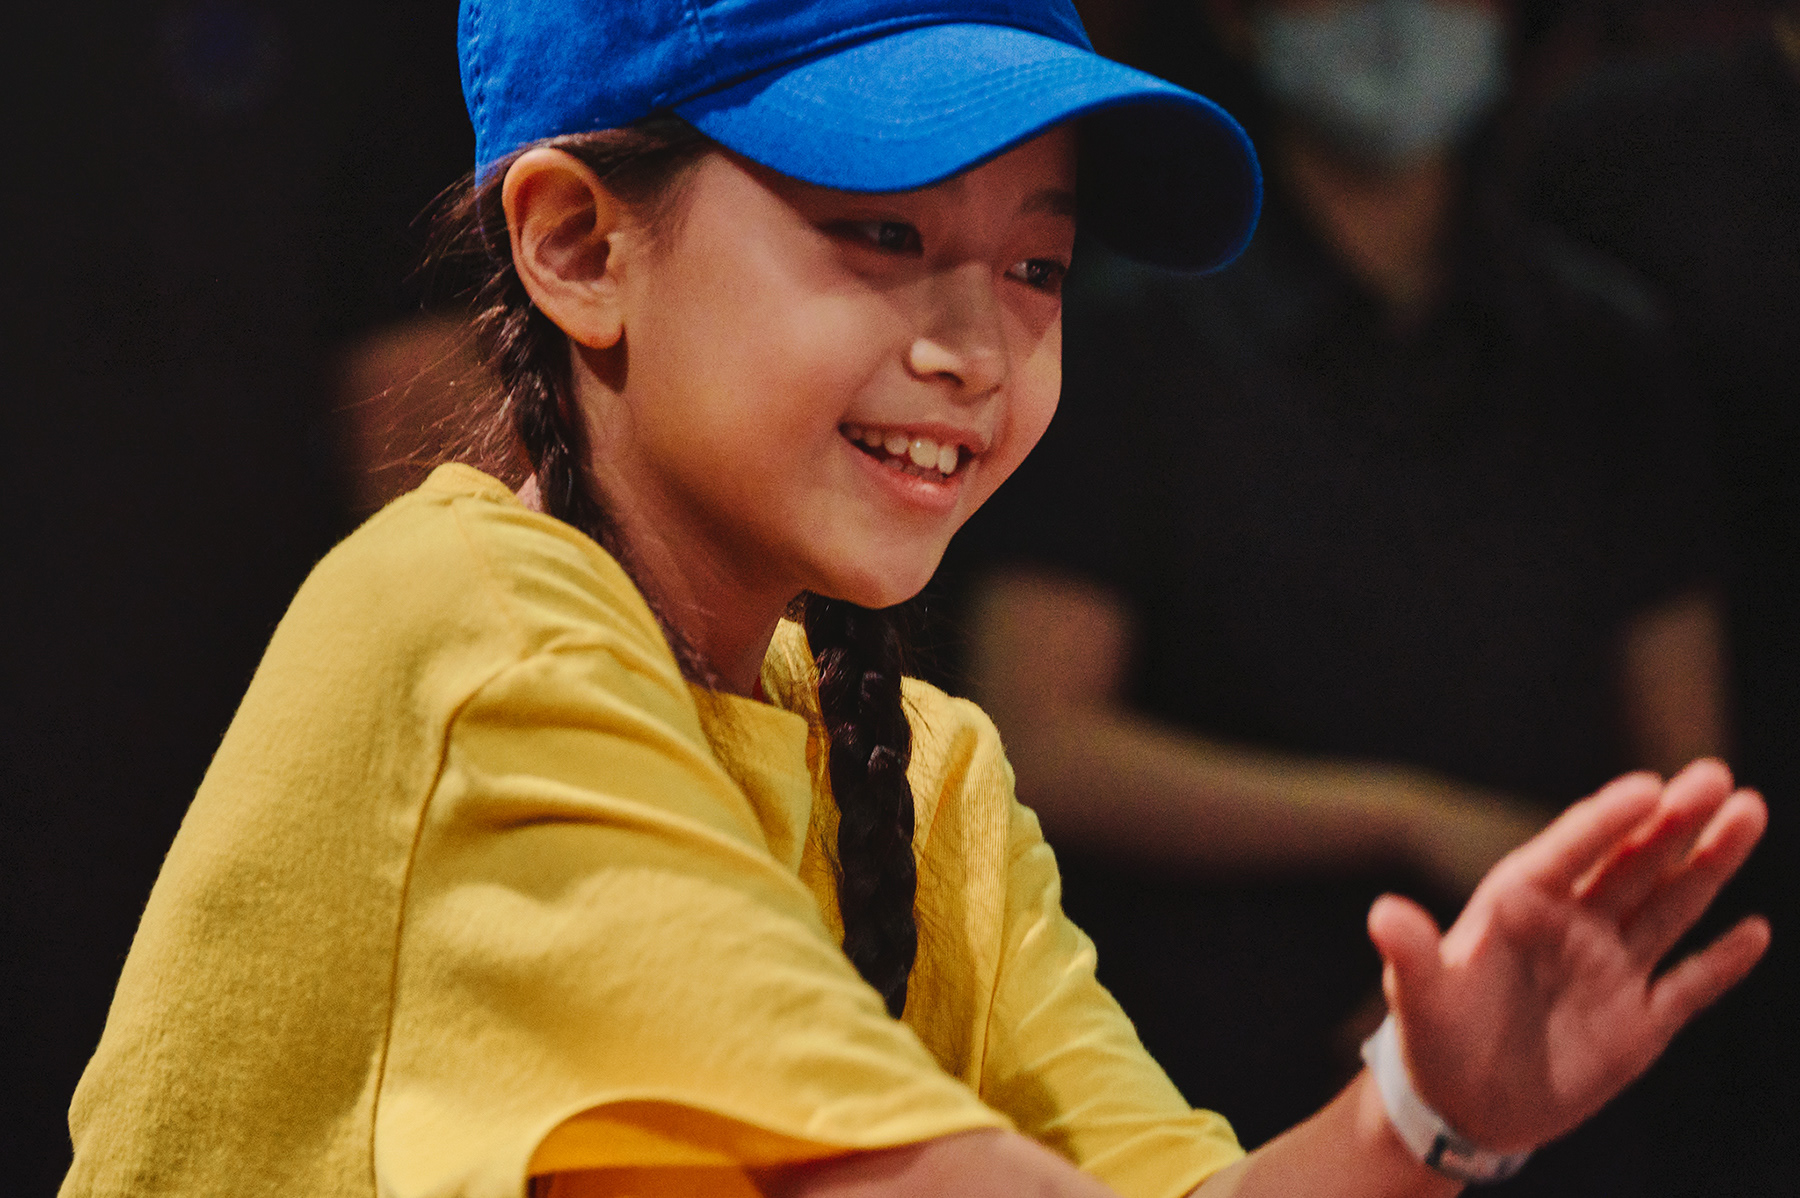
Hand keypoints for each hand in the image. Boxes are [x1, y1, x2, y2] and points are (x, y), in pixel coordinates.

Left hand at [1365, 759, 1768, 1153]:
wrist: (1459, 1105)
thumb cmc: (1432, 1035)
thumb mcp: (1417, 995)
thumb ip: (1410, 954)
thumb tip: (1382, 913)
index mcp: (1520, 903)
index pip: (1569, 851)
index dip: (1606, 820)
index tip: (1647, 786)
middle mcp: (1572, 924)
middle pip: (1631, 862)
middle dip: (1673, 820)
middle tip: (1715, 775)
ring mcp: (1611, 968)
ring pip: (1669, 904)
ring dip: (1709, 863)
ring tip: (1748, 812)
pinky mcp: (1639, 1022)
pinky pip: (1688, 985)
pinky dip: (1720, 962)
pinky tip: (1754, 931)